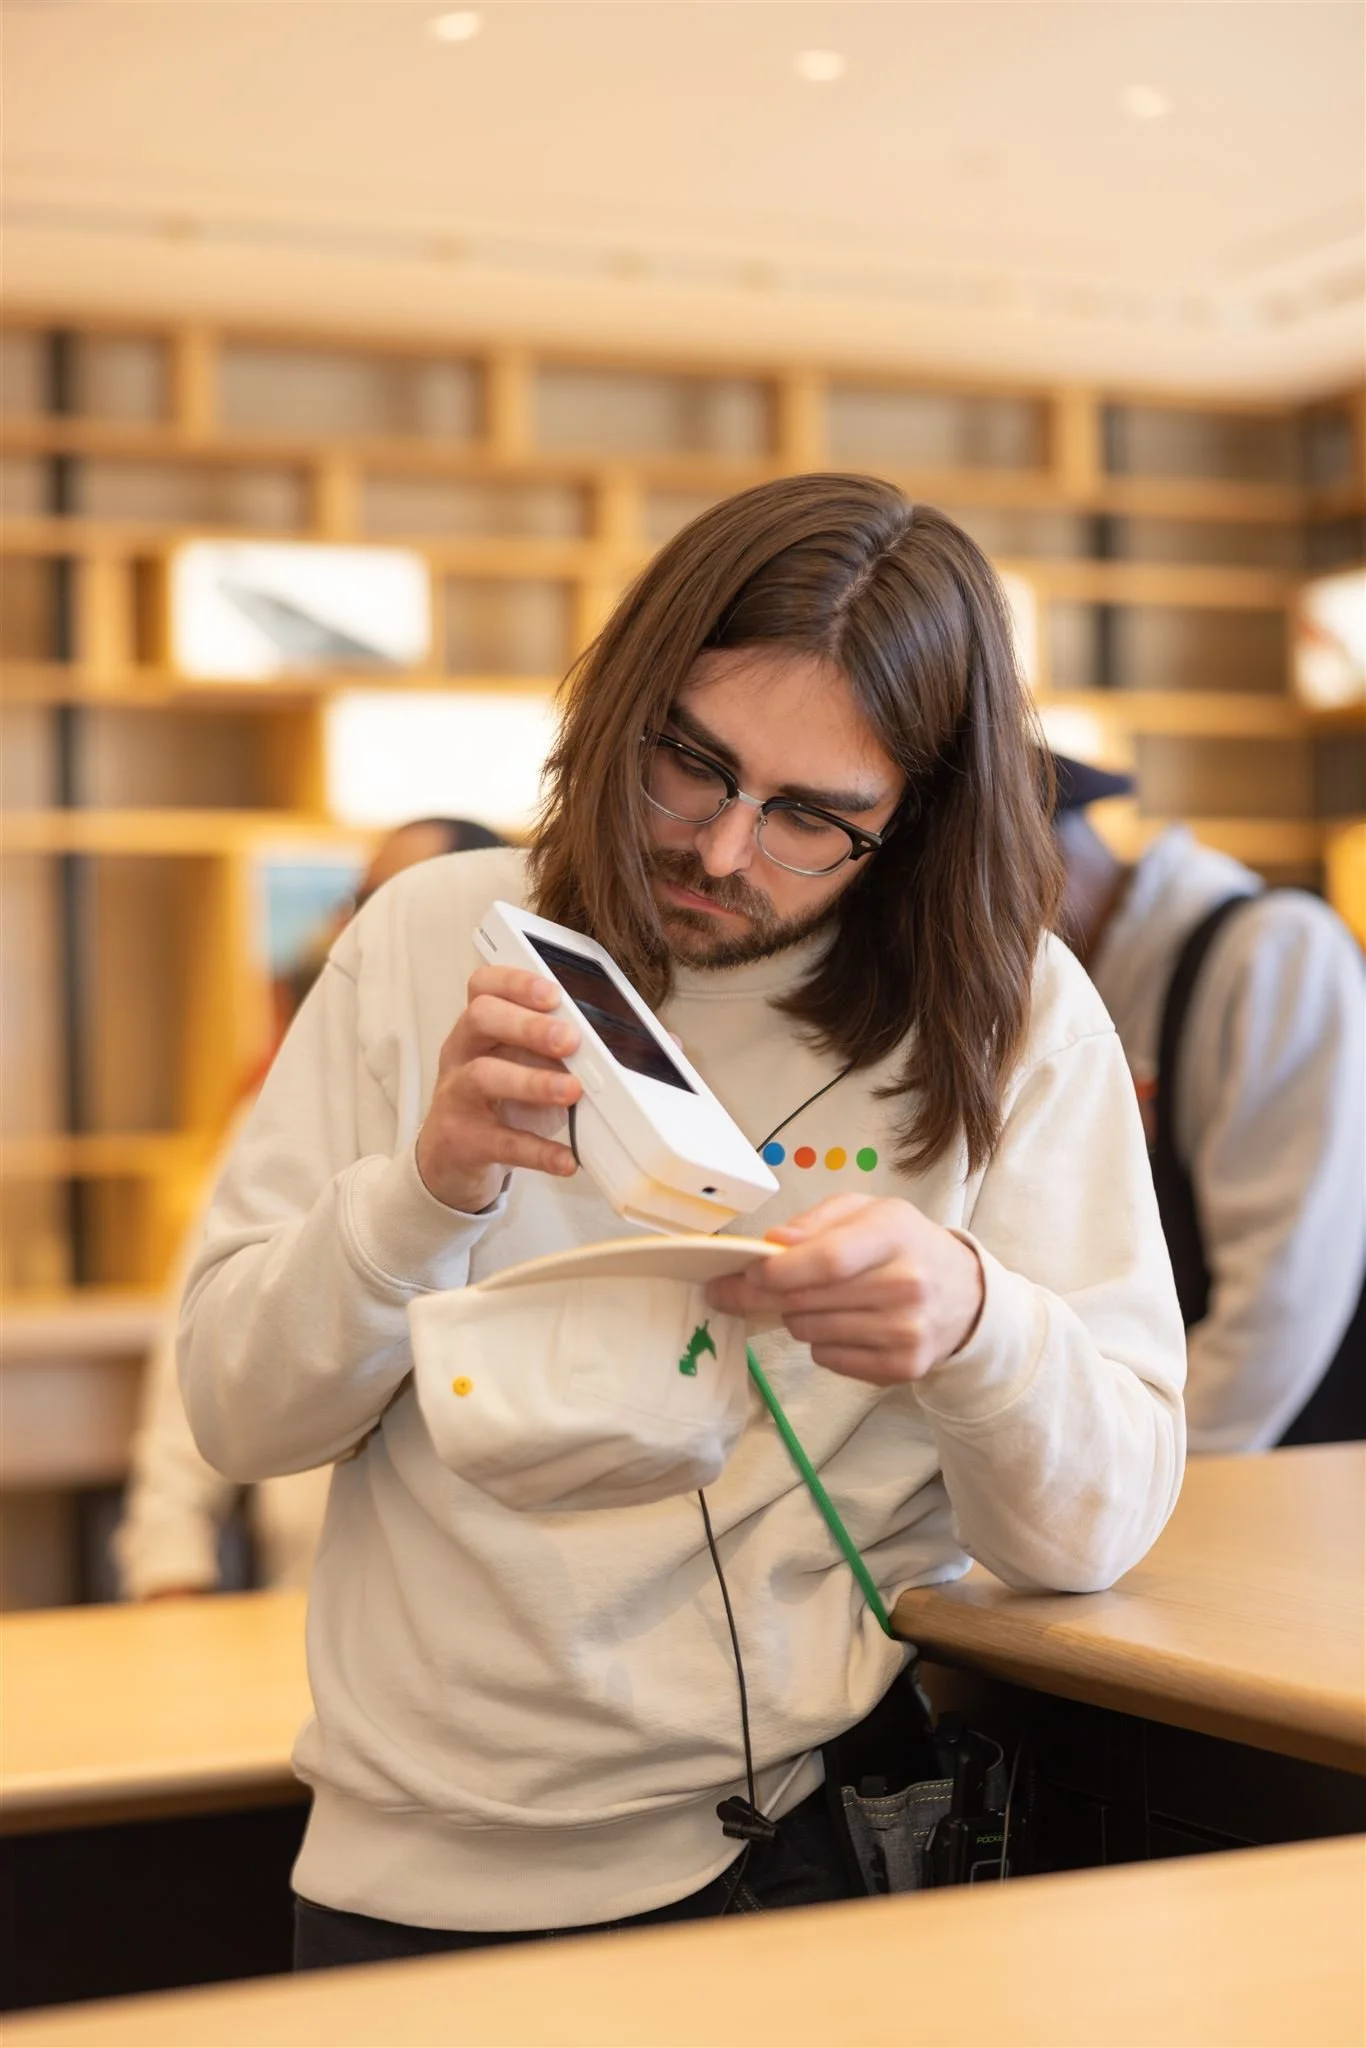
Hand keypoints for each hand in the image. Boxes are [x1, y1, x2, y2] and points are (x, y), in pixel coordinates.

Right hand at [415, 966, 582, 1213]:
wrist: (453, 1155)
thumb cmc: (502, 1099)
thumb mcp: (533, 1064)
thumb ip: (585, 1048)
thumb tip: (664, 1043)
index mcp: (482, 1025)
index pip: (484, 985)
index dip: (516, 982)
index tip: (554, 993)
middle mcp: (463, 1052)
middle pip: (481, 1018)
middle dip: (528, 1025)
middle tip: (570, 1040)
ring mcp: (457, 1095)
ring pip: (483, 1076)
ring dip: (531, 1081)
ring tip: (571, 1090)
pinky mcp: (463, 1139)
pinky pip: (499, 1142)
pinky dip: (537, 1150)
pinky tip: (566, 1158)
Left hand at [707, 1193, 984, 1386]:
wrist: (963, 1294)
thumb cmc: (902, 1244)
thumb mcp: (867, 1211)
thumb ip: (816, 1221)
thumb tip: (772, 1245)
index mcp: (894, 1233)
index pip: (827, 1260)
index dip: (778, 1270)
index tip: (746, 1272)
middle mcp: (906, 1284)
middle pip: (808, 1300)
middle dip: (760, 1296)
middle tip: (735, 1290)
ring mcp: (906, 1332)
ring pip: (809, 1332)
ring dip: (794, 1317)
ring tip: (813, 1301)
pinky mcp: (902, 1368)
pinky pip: (827, 1359)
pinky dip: (820, 1344)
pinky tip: (841, 1325)